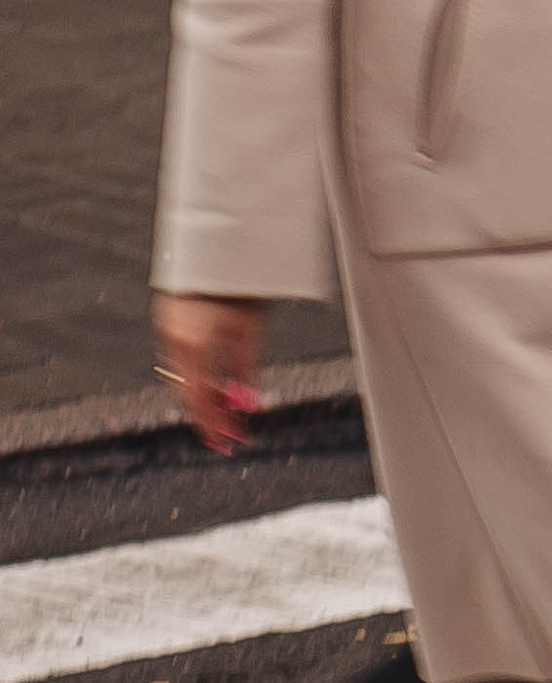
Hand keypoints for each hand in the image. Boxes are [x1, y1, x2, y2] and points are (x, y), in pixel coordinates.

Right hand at [153, 295, 268, 457]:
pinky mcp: (170, 319)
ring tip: (228, 415)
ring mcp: (167, 327)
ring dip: (204, 397)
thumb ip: (247, 368)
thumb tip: (248, 406)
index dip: (215, 425)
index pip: (201, 398)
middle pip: (188, 391)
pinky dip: (196, 376)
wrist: (221, 237)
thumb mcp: (252, 328)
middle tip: (232, 437)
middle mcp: (174, 338)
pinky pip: (180, 359)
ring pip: (182, 376)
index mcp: (194, 343)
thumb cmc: (242, 280)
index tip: (231, 445)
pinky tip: (215, 385)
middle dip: (210, 416)